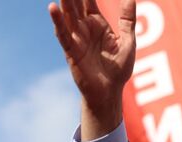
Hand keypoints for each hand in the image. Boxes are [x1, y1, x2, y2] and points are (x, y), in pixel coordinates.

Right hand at [48, 0, 135, 138]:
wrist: (110, 91)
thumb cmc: (119, 69)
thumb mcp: (128, 42)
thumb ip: (127, 21)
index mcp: (98, 24)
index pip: (89, 0)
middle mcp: (84, 28)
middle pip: (76, 4)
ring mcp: (76, 38)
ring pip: (68, 15)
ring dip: (65, 1)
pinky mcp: (71, 51)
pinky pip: (63, 35)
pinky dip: (58, 22)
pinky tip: (53, 8)